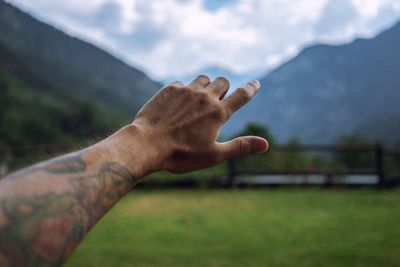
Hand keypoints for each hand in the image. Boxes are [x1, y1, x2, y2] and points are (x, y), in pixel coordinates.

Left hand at [131, 75, 267, 173]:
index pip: (242, 95)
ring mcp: (186, 91)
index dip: (251, 89)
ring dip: (205, 86)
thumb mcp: (214, 155)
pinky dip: (183, 91)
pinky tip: (177, 105)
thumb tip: (266, 144)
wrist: (147, 144)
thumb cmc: (182, 154)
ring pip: (203, 79)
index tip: (256, 83)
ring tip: (198, 101)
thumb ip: (241, 147)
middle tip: (217, 101)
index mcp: (218, 113)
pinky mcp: (169, 89)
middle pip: (223, 81)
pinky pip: (181, 83)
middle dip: (224, 88)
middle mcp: (204, 97)